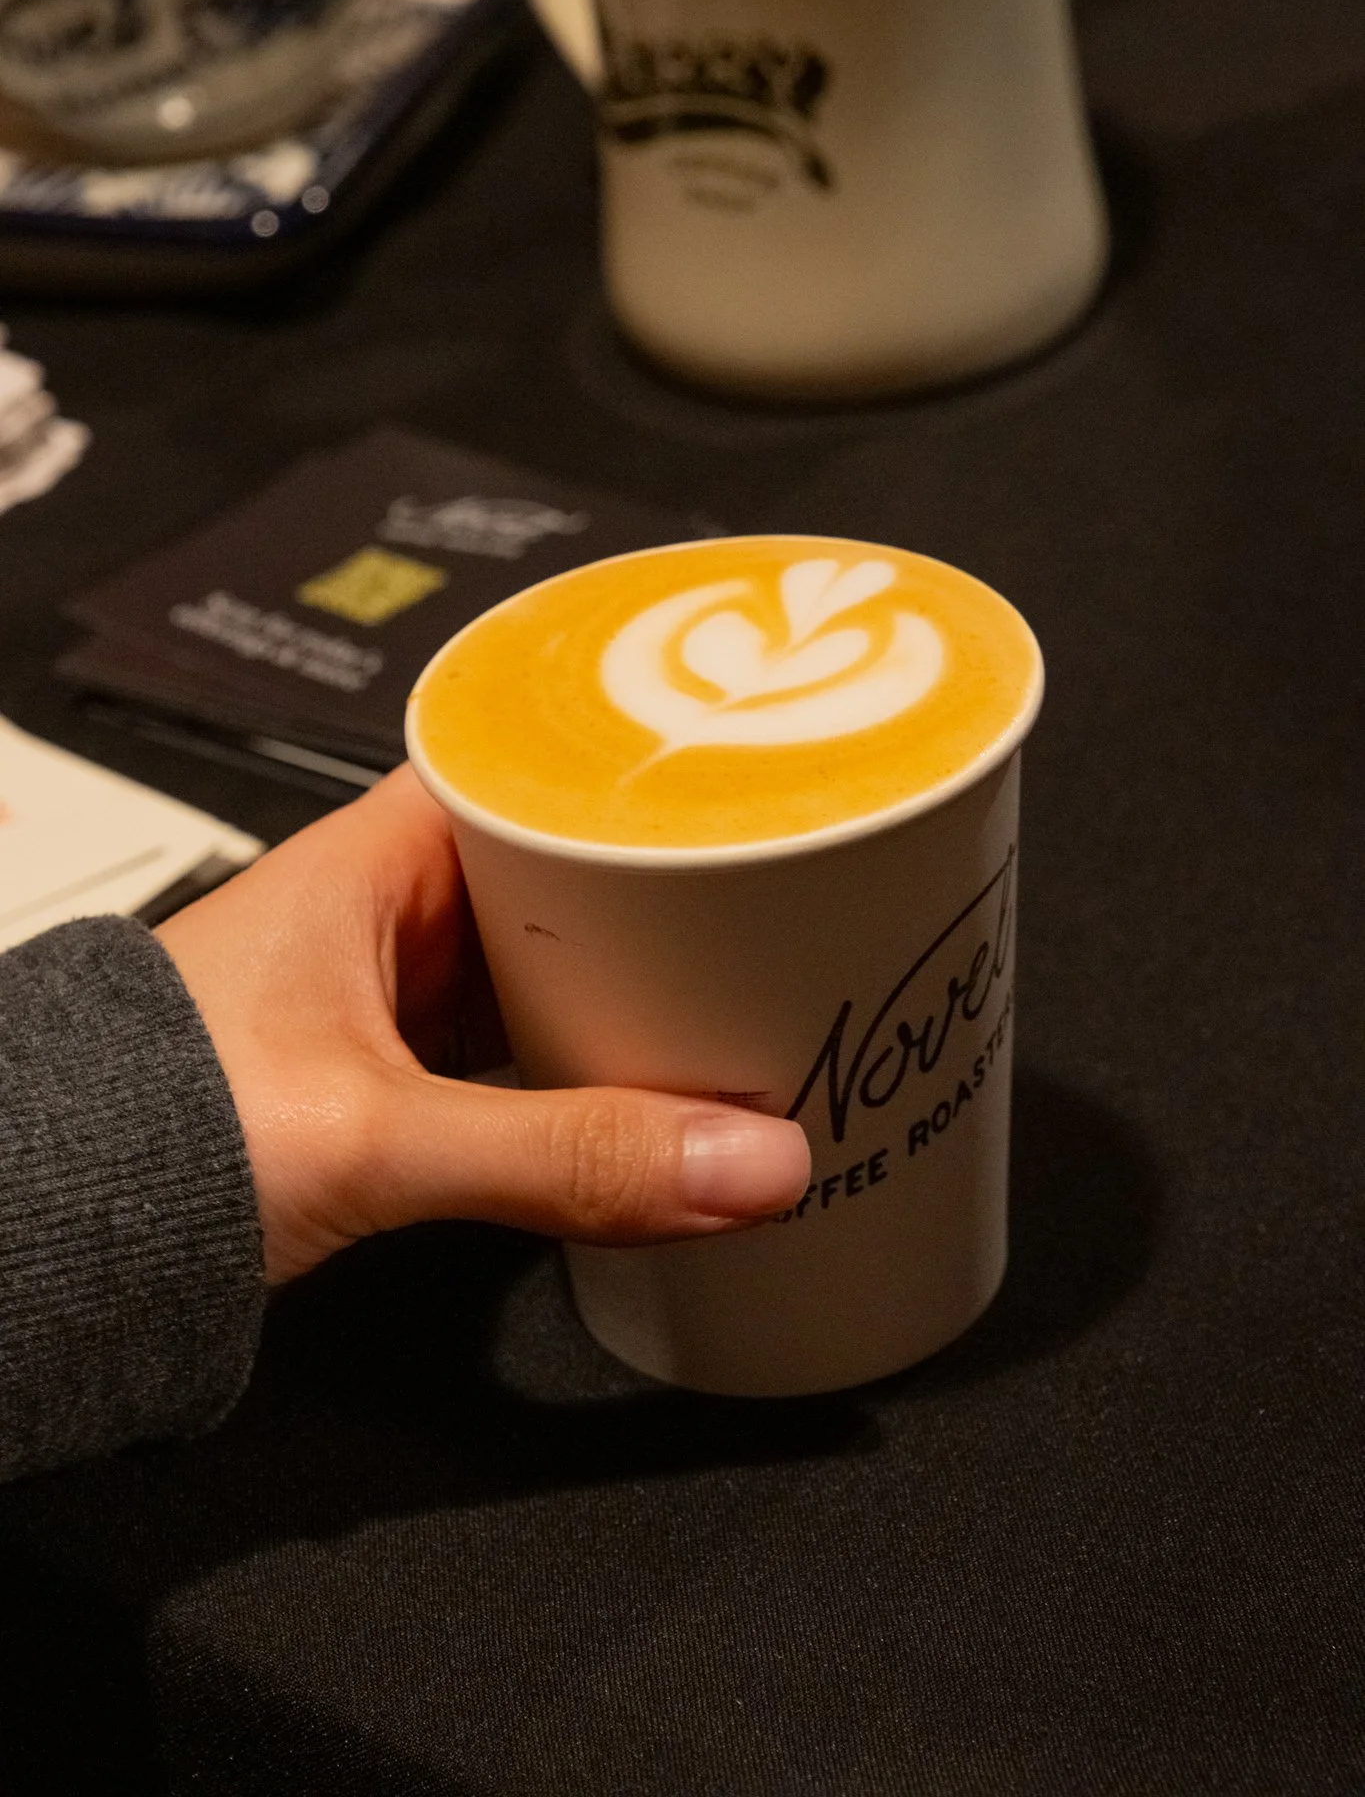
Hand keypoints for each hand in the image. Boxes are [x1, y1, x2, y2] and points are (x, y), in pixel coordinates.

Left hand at [158, 768, 809, 1285]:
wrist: (46, 1237)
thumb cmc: (150, 1130)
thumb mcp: (380, 1133)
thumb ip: (565, 1156)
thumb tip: (746, 1157)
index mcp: (371, 856)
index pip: (527, 762)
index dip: (629, 765)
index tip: (736, 772)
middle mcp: (385, 906)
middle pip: (555, 871)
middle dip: (655, 892)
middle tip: (773, 898)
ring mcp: (390, 990)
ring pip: (539, 962)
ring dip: (622, 984)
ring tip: (740, 988)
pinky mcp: (391, 1073)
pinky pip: (514, 1039)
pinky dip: (576, 1058)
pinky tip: (641, 1081)